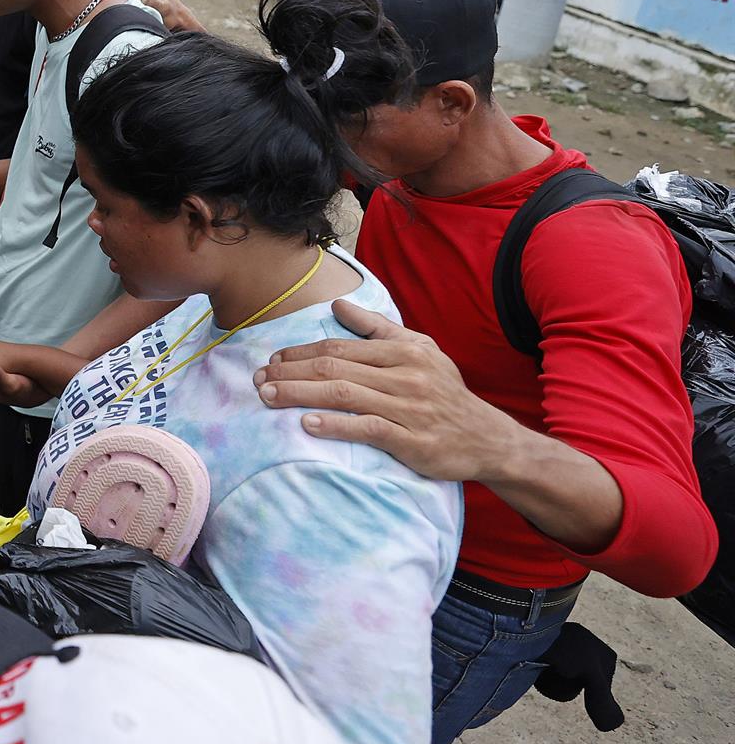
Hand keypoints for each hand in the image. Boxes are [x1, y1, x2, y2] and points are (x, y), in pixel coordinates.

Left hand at [252, 300, 517, 481]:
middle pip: (334, 368)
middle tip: (257, 379)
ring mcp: (409, 408)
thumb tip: (339, 303)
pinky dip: (335, 426)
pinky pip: (367, 429)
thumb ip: (378, 328)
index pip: (339, 346)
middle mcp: (405, 375)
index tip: (271, 359)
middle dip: (289, 373)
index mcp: (403, 351)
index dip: (300, 352)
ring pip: (343, 395)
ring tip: (268, 397)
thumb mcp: (421, 350)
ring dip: (299, 395)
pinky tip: (307, 424)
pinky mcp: (413, 440)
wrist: (487, 439)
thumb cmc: (445, 392)